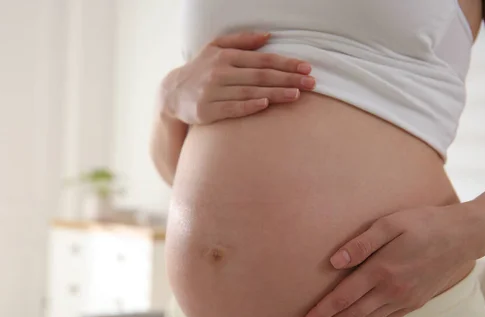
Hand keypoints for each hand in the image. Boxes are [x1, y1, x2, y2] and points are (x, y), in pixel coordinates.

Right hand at [160, 31, 315, 124]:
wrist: (172, 94)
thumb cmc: (200, 70)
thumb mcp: (215, 48)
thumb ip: (241, 41)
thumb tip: (268, 36)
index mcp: (225, 56)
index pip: (262, 60)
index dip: (286, 64)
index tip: (307, 68)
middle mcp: (219, 72)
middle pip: (260, 76)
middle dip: (288, 79)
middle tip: (312, 84)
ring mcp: (212, 92)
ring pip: (249, 92)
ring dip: (275, 94)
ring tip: (297, 95)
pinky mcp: (206, 111)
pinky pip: (231, 108)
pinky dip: (248, 106)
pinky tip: (265, 105)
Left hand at [296, 203, 484, 316]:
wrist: (462, 236)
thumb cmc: (423, 223)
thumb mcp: (390, 224)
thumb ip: (360, 243)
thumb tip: (334, 262)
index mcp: (381, 271)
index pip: (342, 299)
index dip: (320, 315)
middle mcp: (391, 291)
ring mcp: (403, 300)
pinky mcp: (413, 303)